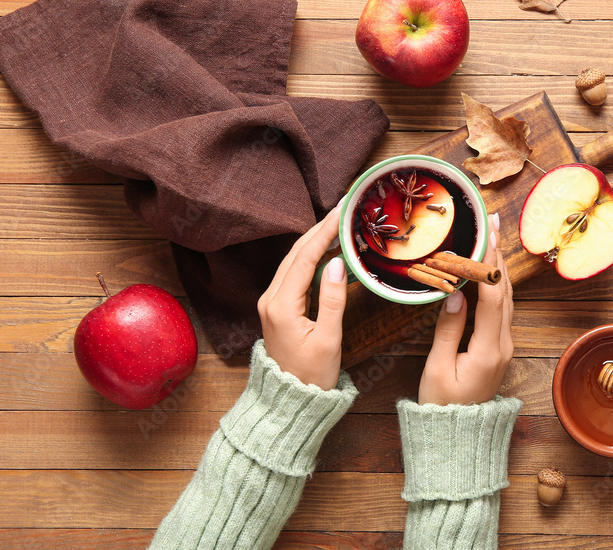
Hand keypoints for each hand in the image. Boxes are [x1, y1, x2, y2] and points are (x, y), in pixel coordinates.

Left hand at [256, 205, 347, 389]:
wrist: (289, 402)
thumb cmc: (311, 376)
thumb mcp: (328, 340)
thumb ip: (333, 300)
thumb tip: (337, 262)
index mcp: (281, 305)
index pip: (304, 258)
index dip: (324, 232)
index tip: (341, 212)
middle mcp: (271, 299)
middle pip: (295, 254)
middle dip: (319, 230)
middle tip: (342, 210)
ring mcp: (272, 303)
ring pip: (294, 262)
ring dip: (315, 241)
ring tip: (337, 224)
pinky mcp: (278, 308)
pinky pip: (295, 274)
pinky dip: (312, 258)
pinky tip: (328, 251)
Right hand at [418, 213, 513, 404]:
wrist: (459, 437)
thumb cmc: (442, 407)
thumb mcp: (438, 368)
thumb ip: (448, 330)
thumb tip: (455, 294)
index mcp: (489, 350)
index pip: (491, 297)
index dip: (487, 264)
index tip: (484, 234)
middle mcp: (503, 345)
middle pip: (503, 292)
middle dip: (497, 255)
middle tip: (492, 221)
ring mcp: (504, 347)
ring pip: (505, 299)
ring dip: (498, 267)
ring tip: (492, 236)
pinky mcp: (499, 349)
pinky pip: (501, 309)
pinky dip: (495, 285)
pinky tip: (489, 270)